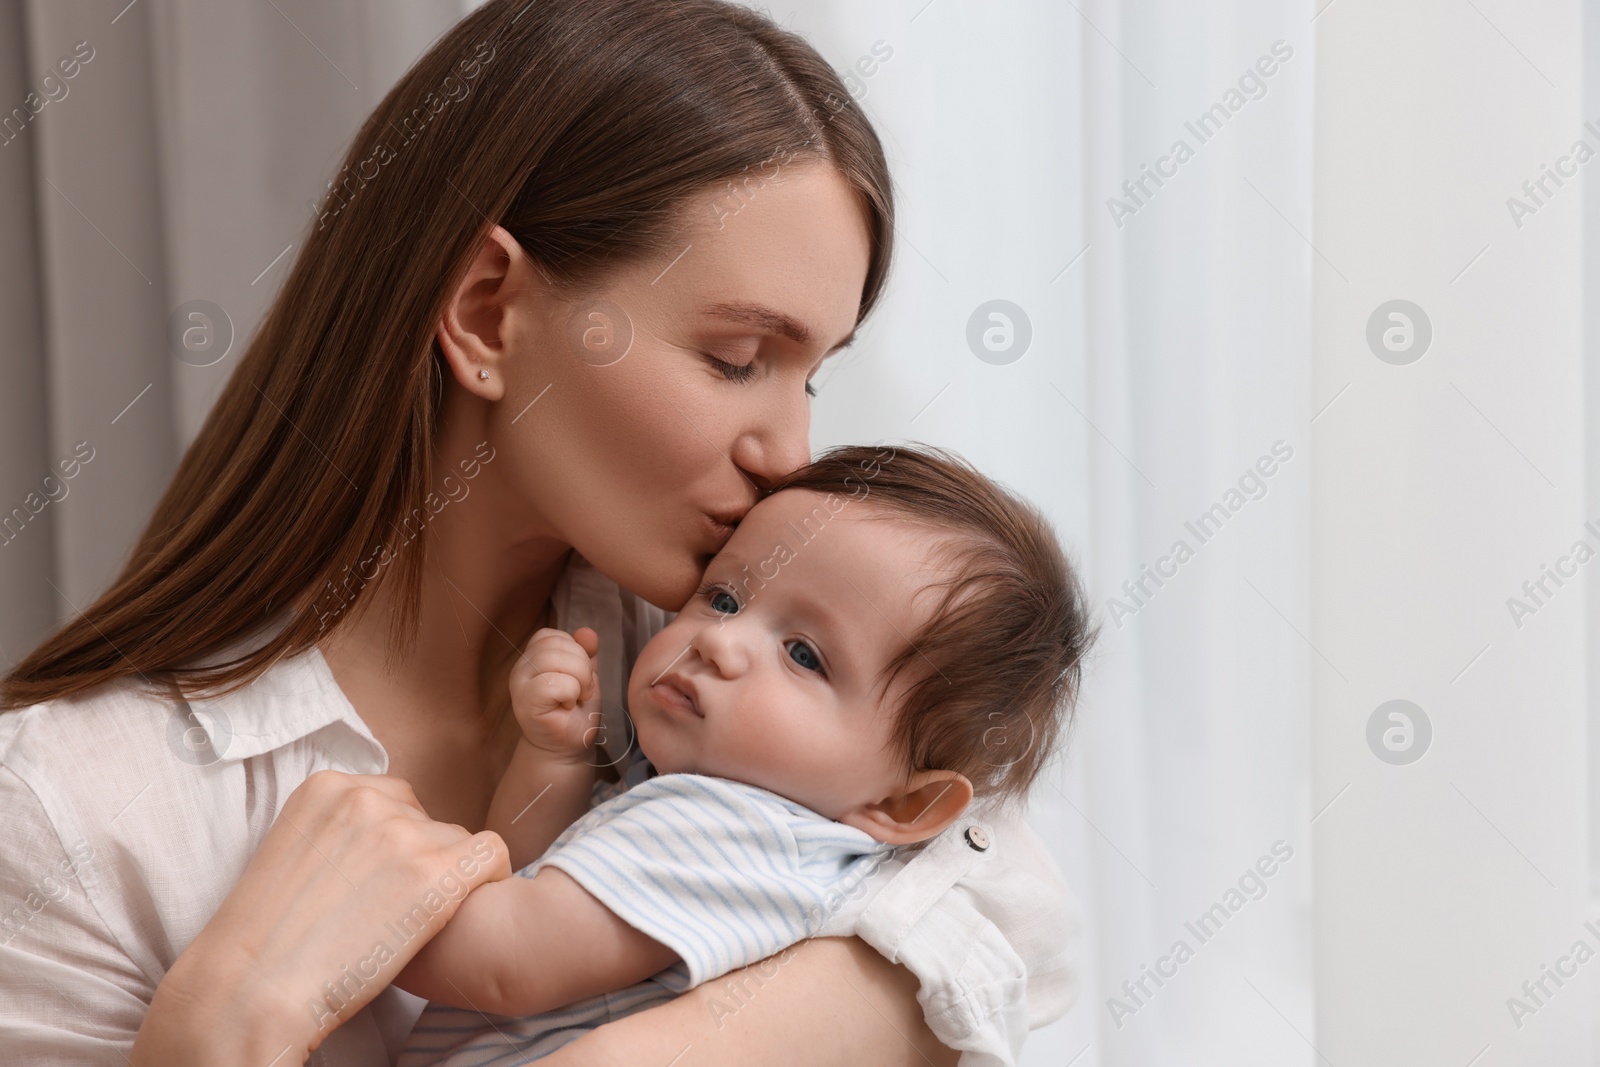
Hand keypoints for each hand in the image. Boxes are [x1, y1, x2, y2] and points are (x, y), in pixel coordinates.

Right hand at [131, 771, 509, 1064]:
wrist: (250, 990)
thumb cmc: (265, 942)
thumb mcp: (292, 853)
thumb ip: (340, 832)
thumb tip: (391, 839)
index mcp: (325, 787)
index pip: (393, 798)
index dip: (395, 842)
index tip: (379, 881)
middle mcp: (366, 798)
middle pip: (426, 818)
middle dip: (419, 859)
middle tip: (391, 909)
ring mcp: (403, 833)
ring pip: (456, 842)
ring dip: (445, 879)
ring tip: (409, 925)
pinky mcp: (435, 873)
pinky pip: (492, 856)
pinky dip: (489, 880)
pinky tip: (462, 912)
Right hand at [509, 626, 602, 762]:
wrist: (569, 747)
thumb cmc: (576, 711)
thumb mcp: (585, 675)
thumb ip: (586, 652)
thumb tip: (587, 632)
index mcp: (532, 656)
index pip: (552, 635)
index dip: (574, 652)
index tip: (577, 677)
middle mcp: (521, 666)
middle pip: (557, 644)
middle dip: (582, 667)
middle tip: (581, 691)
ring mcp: (519, 684)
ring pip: (557, 659)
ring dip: (579, 680)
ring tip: (575, 698)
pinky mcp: (525, 702)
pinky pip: (554, 683)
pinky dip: (571, 694)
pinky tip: (567, 707)